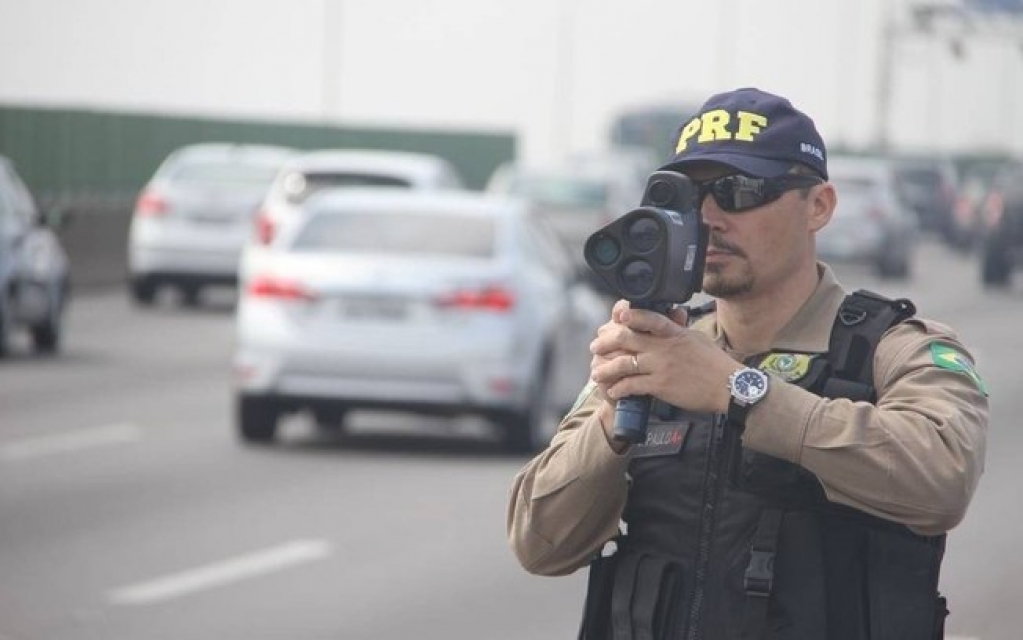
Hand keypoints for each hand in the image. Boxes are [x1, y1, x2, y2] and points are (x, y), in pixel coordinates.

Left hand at [589, 300, 739, 413]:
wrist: (729, 388)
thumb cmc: (716, 364)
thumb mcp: (696, 339)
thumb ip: (679, 330)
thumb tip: (672, 318)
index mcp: (674, 333)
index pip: (649, 318)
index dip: (631, 315)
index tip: (617, 315)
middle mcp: (664, 348)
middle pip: (627, 339)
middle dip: (606, 342)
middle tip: (595, 346)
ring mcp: (661, 366)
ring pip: (624, 364)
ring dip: (606, 369)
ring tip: (596, 373)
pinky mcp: (661, 386)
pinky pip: (632, 385)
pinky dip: (619, 388)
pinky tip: (612, 391)